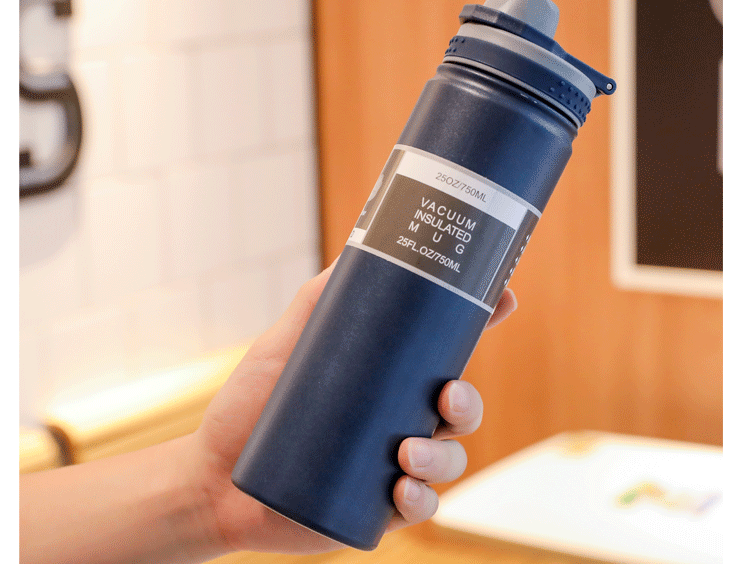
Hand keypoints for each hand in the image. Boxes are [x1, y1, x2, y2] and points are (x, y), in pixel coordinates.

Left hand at [190, 259, 517, 554]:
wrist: (215, 476)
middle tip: (446, 395)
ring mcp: (392, 463)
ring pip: (448, 459)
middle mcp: (398, 418)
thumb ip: (318, 299)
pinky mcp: (378, 507)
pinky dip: (421, 499)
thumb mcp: (284, 344)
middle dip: (468, 401)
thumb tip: (355, 249)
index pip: (445, 351)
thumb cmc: (251, 406)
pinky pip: (420, 506)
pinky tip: (402, 490)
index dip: (481, 323)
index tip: (504, 296)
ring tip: (407, 452)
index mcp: (388, 378)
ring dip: (443, 456)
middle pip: (460, 408)